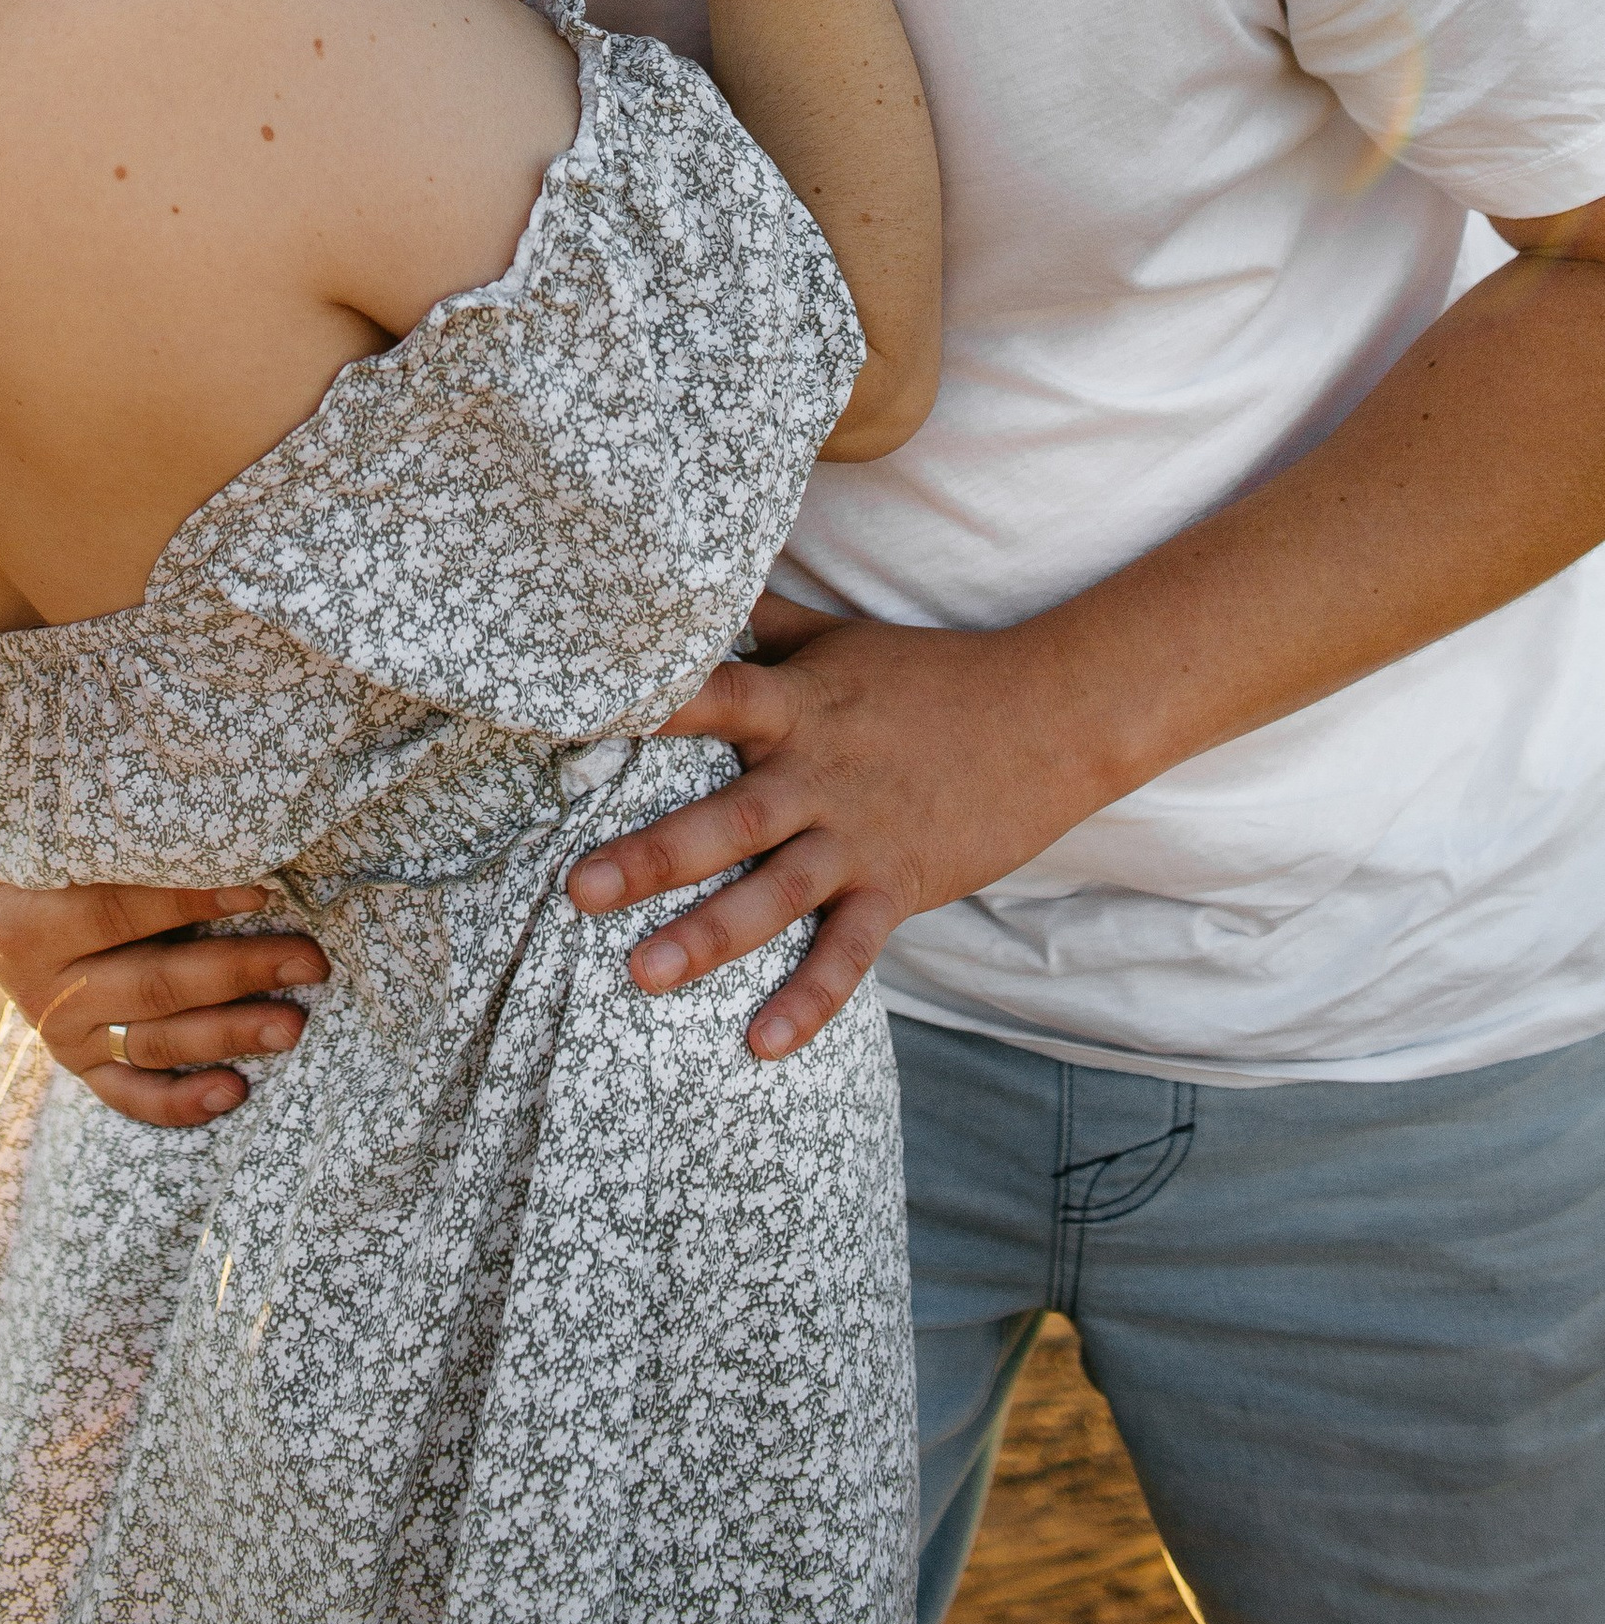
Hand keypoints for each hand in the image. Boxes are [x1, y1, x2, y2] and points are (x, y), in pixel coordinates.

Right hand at [0, 791, 327, 1128]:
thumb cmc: (44, 837)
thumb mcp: (57, 827)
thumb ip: (117, 831)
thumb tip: (217, 814)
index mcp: (30, 921)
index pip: (121, 911)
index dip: (193, 901)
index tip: (263, 889)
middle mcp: (42, 985)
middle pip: (152, 984)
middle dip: (239, 972)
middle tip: (310, 960)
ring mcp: (59, 1030)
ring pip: (152, 1041)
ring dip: (228, 1034)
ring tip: (292, 1026)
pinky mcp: (77, 1059)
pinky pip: (128, 1092)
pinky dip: (178, 1101)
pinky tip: (233, 1093)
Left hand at [563, 604, 1107, 1056]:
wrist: (1049, 715)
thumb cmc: (930, 672)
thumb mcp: (838, 636)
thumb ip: (763, 616)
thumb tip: (696, 580)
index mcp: (797, 705)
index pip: (711, 698)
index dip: (647, 705)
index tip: (572, 721)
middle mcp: (818, 774)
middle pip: (726, 817)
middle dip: (650, 854)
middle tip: (575, 889)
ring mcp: (859, 837)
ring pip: (775, 893)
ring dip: (709, 936)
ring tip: (642, 974)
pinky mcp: (899, 886)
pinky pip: (849, 951)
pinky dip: (809, 998)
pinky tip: (760, 1043)